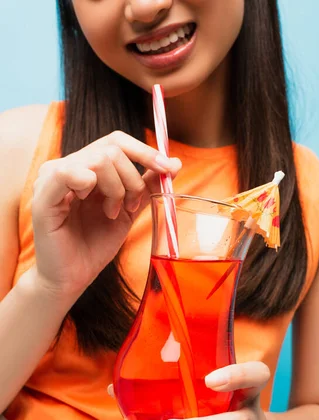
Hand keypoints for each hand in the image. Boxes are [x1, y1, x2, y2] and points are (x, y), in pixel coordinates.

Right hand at [31, 131, 180, 298]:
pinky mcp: (43, 197)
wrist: (73, 277)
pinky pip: (67, 172)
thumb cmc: (95, 245)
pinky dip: (87, 183)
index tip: (168, 169)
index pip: (116, 141)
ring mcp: (52, 179)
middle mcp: (67, 167)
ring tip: (111, 212)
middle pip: (111, 149)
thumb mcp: (128, 210)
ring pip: (97, 160)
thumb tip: (174, 163)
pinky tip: (90, 202)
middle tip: (129, 206)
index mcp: (85, 167)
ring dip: (115, 188)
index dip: (144, 151)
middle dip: (132, 179)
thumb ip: (145, 185)